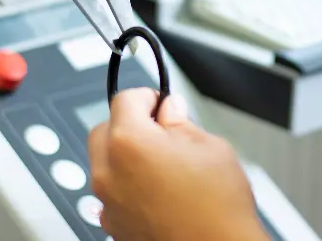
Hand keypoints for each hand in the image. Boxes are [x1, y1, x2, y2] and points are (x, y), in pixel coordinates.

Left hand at [88, 88, 269, 240]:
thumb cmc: (217, 208)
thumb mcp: (209, 146)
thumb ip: (180, 122)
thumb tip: (170, 110)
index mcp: (129, 143)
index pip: (125, 99)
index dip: (149, 96)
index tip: (162, 104)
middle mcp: (108, 172)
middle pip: (105, 129)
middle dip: (130, 123)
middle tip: (161, 129)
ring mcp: (107, 202)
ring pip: (104, 162)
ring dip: (125, 154)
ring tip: (163, 163)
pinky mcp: (113, 225)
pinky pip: (111, 192)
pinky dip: (127, 184)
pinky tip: (158, 189)